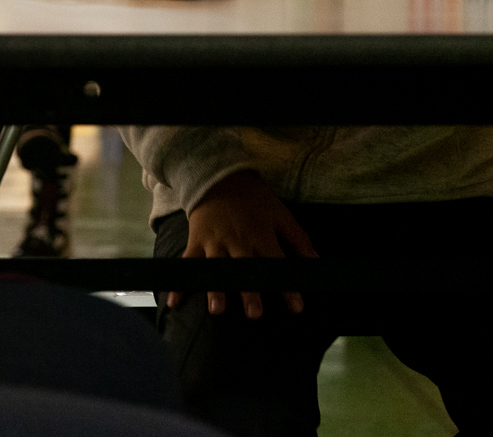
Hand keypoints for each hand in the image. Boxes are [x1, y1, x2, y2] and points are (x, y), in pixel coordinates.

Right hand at [172, 170, 316, 318]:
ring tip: (217, 310)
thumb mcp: (281, 215)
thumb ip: (299, 240)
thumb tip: (317, 264)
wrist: (219, 178)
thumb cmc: (254, 200)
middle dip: (248, 291)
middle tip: (254, 314)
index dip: (286, 286)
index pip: (276, 265)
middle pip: (244, 269)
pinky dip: (180, 283)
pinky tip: (175, 302)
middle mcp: (237, 242)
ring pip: (216, 269)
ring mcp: (214, 242)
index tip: (296, 307)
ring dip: (216, 290)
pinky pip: (188, 264)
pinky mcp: (196, 241)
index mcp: (260, 236)